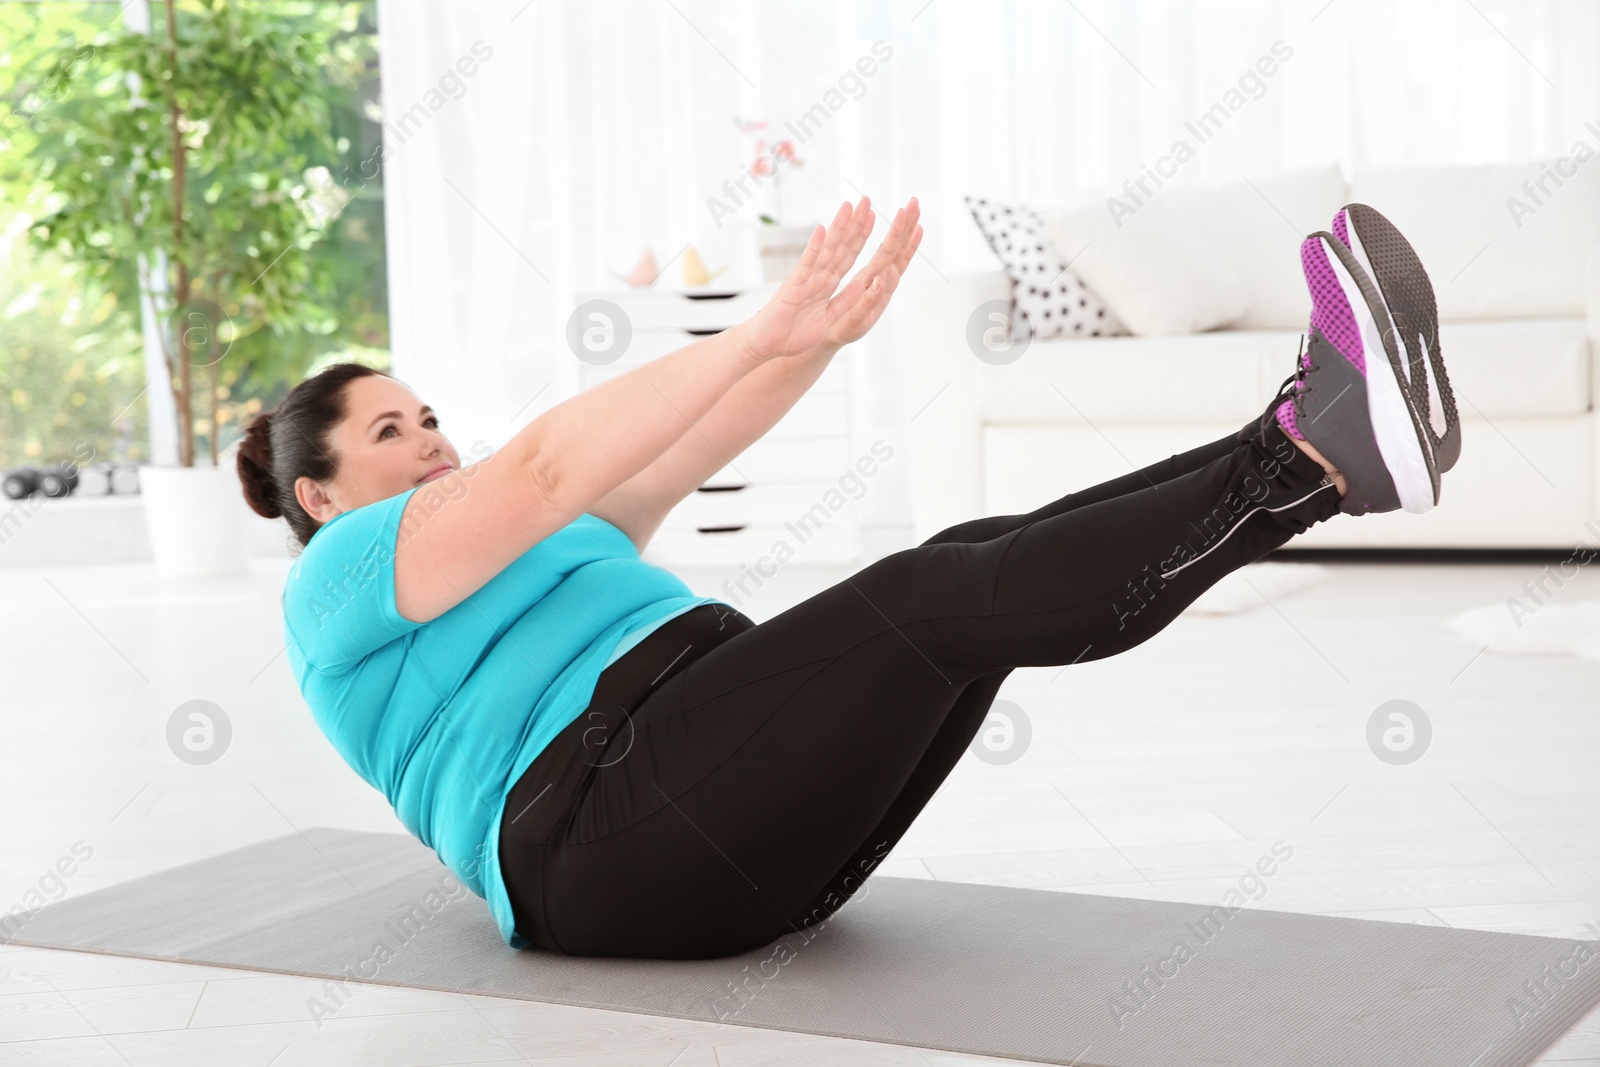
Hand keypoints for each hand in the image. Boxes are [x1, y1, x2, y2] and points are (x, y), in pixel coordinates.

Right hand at [738, 195, 920, 361]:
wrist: (767, 344)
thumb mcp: (828, 317)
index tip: (874, 217)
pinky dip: (815, 247)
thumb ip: (844, 300)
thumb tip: (862, 283)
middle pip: (841, 246)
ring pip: (826, 249)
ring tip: (849, 206)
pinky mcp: (794, 286)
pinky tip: (823, 230)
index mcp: (828, 284)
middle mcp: (819, 277)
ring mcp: (807, 279)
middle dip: (855, 224)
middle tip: (866, 200)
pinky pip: (807, 264)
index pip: (848, 256)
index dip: (862, 237)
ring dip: (839, 227)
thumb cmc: (793, 333)